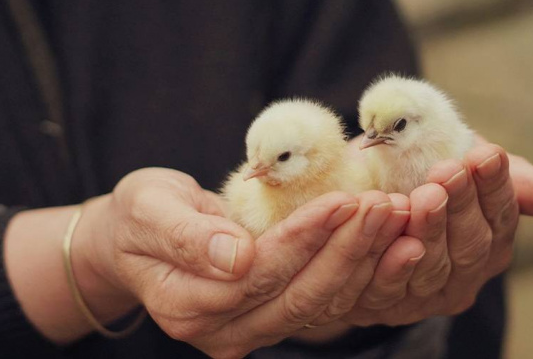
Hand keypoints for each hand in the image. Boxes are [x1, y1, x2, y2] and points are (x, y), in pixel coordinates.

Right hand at [78, 168, 397, 357]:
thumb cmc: (140, 216)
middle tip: (386, 206)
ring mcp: (249, 331)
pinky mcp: (272, 319)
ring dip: (363, 259)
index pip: (259, 274)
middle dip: (347, 249)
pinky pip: (323, 299)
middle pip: (297, 295)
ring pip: (318, 302)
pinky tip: (388, 238)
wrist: (136, 240)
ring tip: (396, 216)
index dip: (304, 238)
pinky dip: (359, 268)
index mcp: (186, 305)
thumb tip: (236, 259)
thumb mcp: (149, 208)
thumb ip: (187, 235)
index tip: (345, 200)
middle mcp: (221, 331)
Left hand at [342, 138, 532, 325]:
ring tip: (423, 196)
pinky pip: (392, 291)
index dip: (494, 185)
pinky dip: (392, 263)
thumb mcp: (467, 165)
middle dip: (462, 206)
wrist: (369, 196)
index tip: (484, 153)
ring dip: (431, 231)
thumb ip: (511, 179)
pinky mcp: (392, 306)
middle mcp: (469, 274)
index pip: (502, 214)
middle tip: (450, 171)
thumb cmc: (426, 174)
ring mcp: (432, 294)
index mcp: (494, 238)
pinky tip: (390, 229)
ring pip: (436, 267)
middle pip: (472, 244)